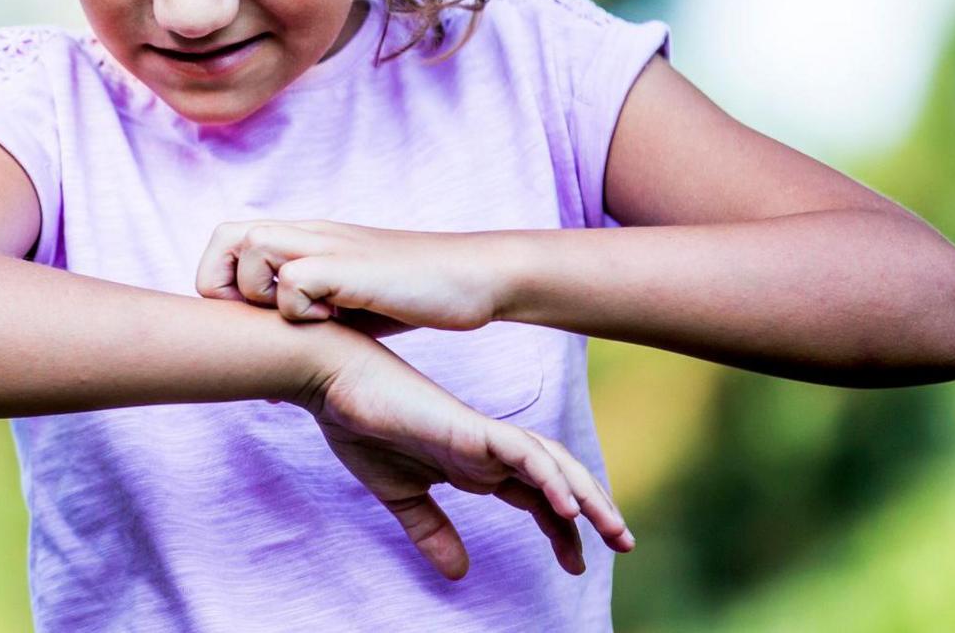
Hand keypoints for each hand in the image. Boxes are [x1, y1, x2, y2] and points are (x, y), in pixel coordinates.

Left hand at [197, 219, 503, 331]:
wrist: (473, 276)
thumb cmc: (411, 295)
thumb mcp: (344, 305)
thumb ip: (304, 325)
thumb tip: (269, 387)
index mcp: (303, 239)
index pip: (226, 239)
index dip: (221, 281)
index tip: (251, 319)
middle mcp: (309, 233)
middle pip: (226, 237)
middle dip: (226, 287)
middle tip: (265, 321)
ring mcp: (329, 245)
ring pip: (254, 248)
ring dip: (265, 294)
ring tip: (305, 318)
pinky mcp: (351, 267)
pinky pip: (296, 281)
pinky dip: (303, 308)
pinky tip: (336, 320)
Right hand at [296, 333, 634, 579]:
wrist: (330, 382)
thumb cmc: (359, 426)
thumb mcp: (401, 497)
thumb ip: (431, 530)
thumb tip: (459, 573)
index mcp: (475, 464)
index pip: (535, 495)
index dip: (562, 527)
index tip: (576, 563)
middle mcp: (487, 448)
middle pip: (557, 478)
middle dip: (594, 510)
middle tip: (624, 545)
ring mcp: (481, 435)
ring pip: (551, 463)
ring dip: (587, 495)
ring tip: (612, 530)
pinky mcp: (468, 427)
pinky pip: (521, 451)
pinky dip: (548, 476)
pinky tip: (568, 505)